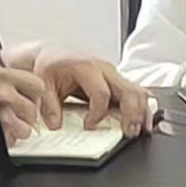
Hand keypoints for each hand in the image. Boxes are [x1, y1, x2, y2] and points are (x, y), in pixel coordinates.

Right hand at [0, 66, 53, 143]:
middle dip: (29, 116)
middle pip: (33, 105)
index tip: (30, 102)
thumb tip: (21, 91)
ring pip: (27, 124)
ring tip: (8, 131)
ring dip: (20, 130)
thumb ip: (0, 83)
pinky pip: (11, 138)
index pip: (35, 83)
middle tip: (20, 120)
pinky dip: (7, 141)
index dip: (34, 95)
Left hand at [31, 48, 151, 136]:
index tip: (89, 126)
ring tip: (141, 130)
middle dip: (132, 113)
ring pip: (137, 90)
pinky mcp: (116, 81)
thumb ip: (48, 105)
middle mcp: (104, 69)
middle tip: (130, 132)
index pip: (101, 93)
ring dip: (142, 111)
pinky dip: (141, 107)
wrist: (53, 53)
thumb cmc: (50, 66)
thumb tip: (55, 124)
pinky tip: (142, 122)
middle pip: (128, 90)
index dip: (97, 113)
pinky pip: (135, 92)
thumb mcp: (43, 84)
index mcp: (86, 67)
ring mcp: (113, 74)